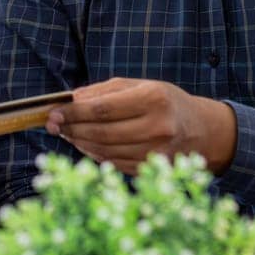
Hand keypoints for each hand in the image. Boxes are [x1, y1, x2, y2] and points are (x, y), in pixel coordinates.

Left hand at [45, 77, 235, 174]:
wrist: (202, 130)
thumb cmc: (165, 102)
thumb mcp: (139, 85)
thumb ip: (104, 91)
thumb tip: (71, 100)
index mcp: (153, 99)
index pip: (103, 108)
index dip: (73, 112)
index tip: (53, 112)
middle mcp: (157, 127)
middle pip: (101, 132)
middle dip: (72, 129)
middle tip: (53, 125)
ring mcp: (156, 152)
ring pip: (105, 151)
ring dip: (80, 143)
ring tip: (67, 133)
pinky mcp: (152, 169)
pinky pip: (114, 163)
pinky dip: (94, 155)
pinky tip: (85, 145)